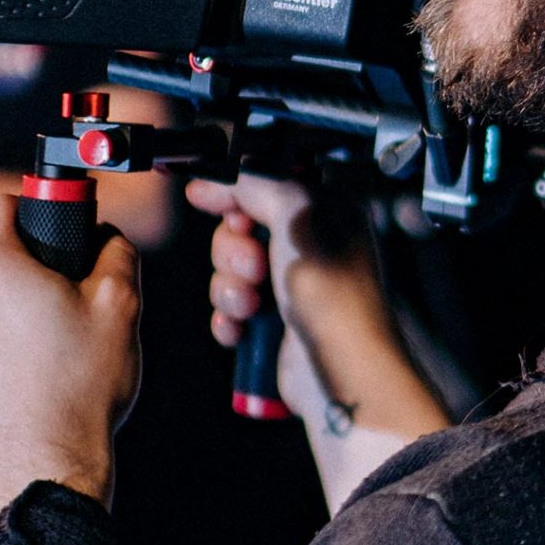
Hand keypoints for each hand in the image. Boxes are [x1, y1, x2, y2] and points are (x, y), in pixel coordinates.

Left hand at [0, 197, 141, 519]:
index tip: (54, 238)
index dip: (33, 214)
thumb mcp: (121, 307)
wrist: (42, 471)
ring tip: (44, 361)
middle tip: (64, 315)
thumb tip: (107, 238)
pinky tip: (21, 389)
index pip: (1, 206)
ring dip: (2, 324)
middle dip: (24, 280)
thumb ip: (117, 252)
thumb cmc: (79, 388)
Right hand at [183, 176, 449, 438]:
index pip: (266, 181)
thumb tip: (219, 178)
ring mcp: (290, 284)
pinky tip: (241, 329)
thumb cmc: (332, 290)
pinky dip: (228, 318)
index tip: (206, 196)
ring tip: (252, 306)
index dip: (233, 189)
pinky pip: (229, 308)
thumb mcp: (296, 212)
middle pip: (238, 227)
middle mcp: (309, 243)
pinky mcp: (274, 322)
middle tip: (254, 267)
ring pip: (228, 270)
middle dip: (232, 250)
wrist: (339, 366)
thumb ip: (256, 183)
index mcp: (324, 209)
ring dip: (229, 288)